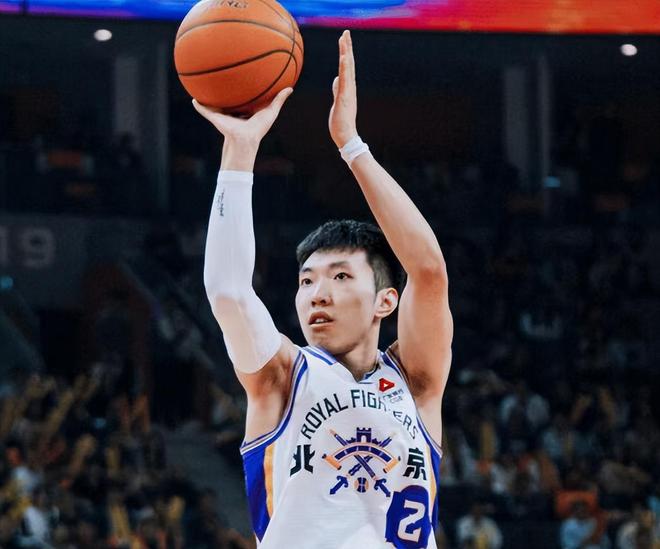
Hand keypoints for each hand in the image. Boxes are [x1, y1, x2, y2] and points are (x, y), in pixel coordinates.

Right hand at [193, 87, 292, 148]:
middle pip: (228, 100)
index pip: (244, 98)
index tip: (244, 77)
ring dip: (209, 97)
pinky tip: (193, 99)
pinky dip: (199, 106)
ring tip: (203, 84)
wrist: (245, 139)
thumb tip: (290, 88)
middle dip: (225, 91)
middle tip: (223, 75)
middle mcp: (233, 113)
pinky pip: (205, 110)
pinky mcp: (215, 118)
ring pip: (215, 104)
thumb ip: (279, 100)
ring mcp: (223, 115)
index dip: (243, 89)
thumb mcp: (270, 111)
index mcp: (245, 111)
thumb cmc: (259, 128)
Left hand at [329, 30, 357, 147]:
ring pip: (347, 69)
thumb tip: (336, 79)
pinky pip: (344, 80)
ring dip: (346, 53)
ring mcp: (348, 92)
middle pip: (348, 64)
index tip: (344, 40)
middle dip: (347, 47)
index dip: (345, 53)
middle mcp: (350, 87)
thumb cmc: (341, 122)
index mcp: (347, 88)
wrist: (345, 136)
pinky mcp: (344, 97)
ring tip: (344, 39)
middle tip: (345, 32)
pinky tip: (343, 58)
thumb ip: (337, 90)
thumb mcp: (337, 102)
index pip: (346, 67)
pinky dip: (344, 68)